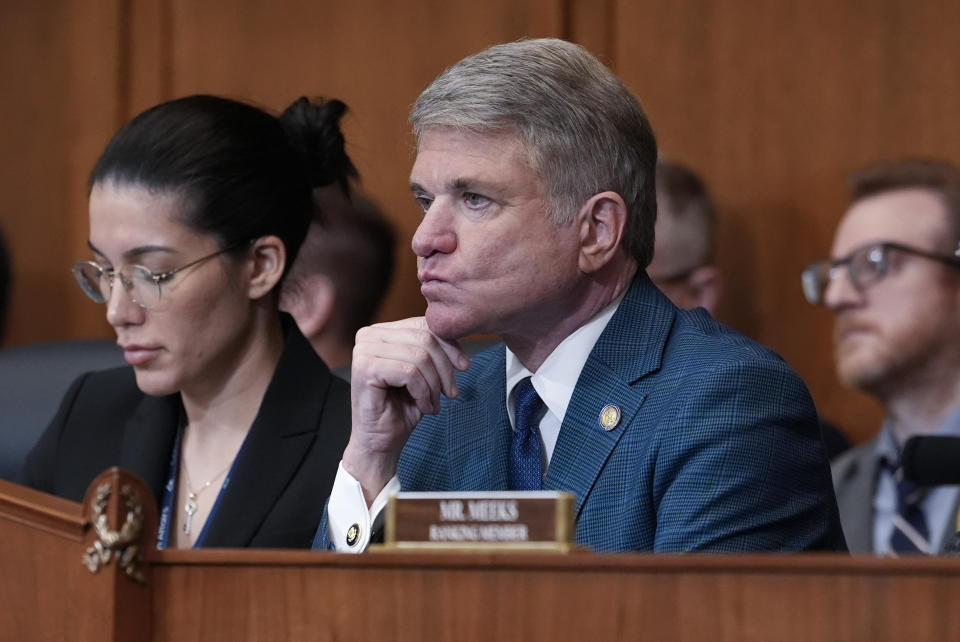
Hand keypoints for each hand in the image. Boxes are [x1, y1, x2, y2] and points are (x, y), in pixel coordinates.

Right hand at [343, 317, 469, 503]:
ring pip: (420, 356)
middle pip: (425, 338)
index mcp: (382, 331)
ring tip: (434, 403)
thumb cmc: (401, 407)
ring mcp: (364, 350)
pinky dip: (423, 393)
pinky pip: (410, 372)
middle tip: (450, 392)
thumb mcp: (425, 371)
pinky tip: (423, 406)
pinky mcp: (365, 368)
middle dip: (445, 368)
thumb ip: (433, 348)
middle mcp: (369, 335)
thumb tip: (458, 331)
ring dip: (434, 385)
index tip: (464, 366)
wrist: (380, 443)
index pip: (425, 324)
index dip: (450, 345)